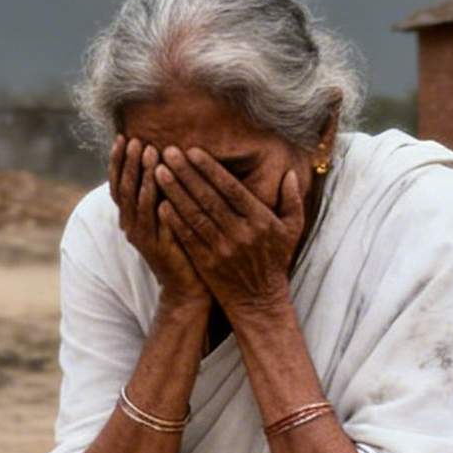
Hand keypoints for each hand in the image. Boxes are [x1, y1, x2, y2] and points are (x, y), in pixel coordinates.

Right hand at [110, 135, 208, 309]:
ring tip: (150, 154)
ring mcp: (145, 238)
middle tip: (135, 140)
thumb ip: (159, 193)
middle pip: (125, 189)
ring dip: (143, 177)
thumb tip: (162, 159)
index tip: (122, 137)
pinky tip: (163, 190)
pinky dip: (158, 206)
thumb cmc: (180, 247)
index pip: (118, 183)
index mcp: (131, 217)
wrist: (187, 287)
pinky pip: (157, 223)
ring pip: (139, 203)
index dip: (118, 161)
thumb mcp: (165, 216)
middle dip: (129, 163)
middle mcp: (132, 226)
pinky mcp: (160, 249)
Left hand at [154, 146, 305, 317]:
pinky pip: (188, 237)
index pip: (231, 189)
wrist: (260, 301)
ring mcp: (222, 249)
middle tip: (169, 152)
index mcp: (261, 221)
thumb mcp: (292, 230)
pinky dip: (174, 220)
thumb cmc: (275, 262)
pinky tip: (161, 203)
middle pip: (209, 198)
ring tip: (159, 172)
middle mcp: (241, 233)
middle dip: (187, 174)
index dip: (210, 169)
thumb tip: (289, 173)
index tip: (193, 151)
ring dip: (175, 193)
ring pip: (195, 215)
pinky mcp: (207, 263)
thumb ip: (292, 200)